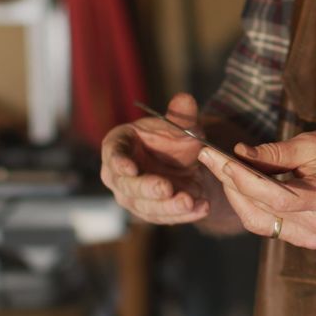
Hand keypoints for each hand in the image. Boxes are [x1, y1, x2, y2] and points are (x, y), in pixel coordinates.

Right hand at [101, 93, 220, 224]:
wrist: (187, 163)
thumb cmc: (173, 139)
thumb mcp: (181, 126)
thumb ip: (182, 115)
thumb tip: (185, 99)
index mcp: (119, 145)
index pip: (113, 154)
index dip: (119, 162)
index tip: (131, 168)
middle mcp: (119, 174)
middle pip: (127, 185)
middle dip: (147, 188)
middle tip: (165, 188)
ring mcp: (132, 196)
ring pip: (146, 206)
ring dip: (168, 206)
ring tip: (189, 200)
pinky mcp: (151, 212)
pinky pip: (165, 217)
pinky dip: (184, 214)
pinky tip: (202, 207)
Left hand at [196, 130, 315, 248]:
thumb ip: (277, 153)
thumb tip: (239, 153)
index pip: (276, 196)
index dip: (242, 178)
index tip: (217, 157)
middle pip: (261, 211)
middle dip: (230, 183)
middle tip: (210, 157)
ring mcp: (313, 239)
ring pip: (258, 222)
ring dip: (236, 195)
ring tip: (223, 167)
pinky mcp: (304, 240)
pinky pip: (266, 225)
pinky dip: (250, 204)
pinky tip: (241, 183)